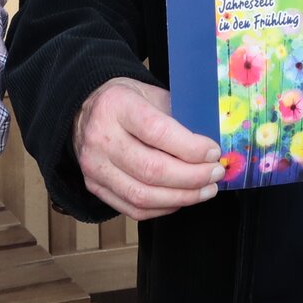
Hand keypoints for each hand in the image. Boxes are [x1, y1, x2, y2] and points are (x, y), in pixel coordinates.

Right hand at [72, 77, 222, 221]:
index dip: (190, 148)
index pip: (157, 132)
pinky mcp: (95, 187)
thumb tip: (212, 147)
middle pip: (152, 169)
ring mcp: (95, 167)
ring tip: (206, 190)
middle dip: (192, 177)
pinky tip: (181, 198)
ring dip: (182, 197)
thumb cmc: (127, 100)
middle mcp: (101, 138)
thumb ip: (179, 118)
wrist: (86, 109)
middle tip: (216, 174)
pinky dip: (163, 208)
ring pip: (143, 195)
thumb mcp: (152, 94)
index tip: (214, 152)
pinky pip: (133, 209)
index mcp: (117, 106)